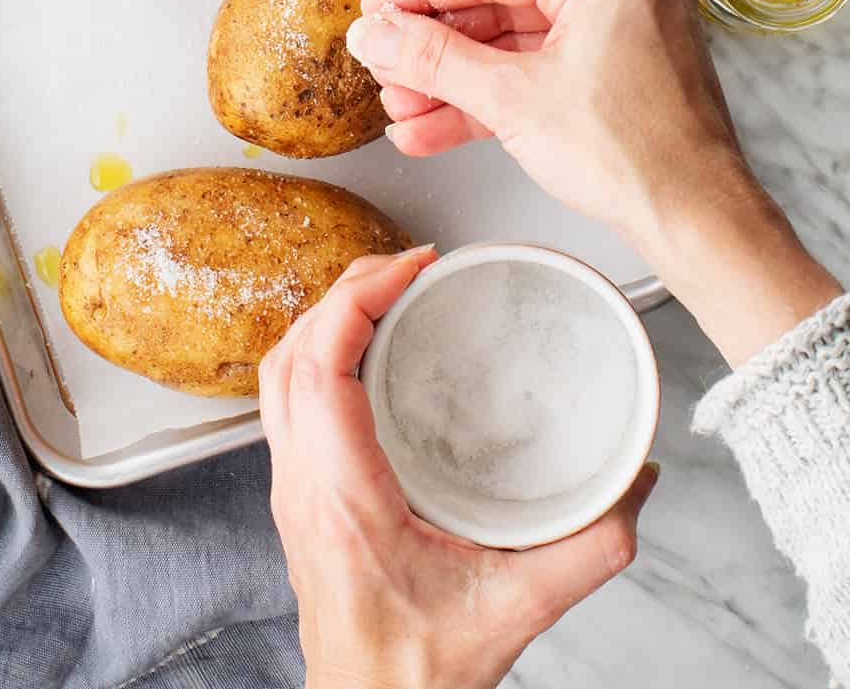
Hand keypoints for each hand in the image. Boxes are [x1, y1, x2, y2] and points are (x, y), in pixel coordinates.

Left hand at [260, 248, 658, 688]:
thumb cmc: (416, 672)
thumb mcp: (516, 608)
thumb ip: (589, 549)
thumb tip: (634, 486)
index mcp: (340, 495)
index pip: (321, 366)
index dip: (358, 297)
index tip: (410, 266)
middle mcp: (300, 483)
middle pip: (291, 353)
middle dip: (344, 290)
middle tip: (406, 264)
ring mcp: (290, 488)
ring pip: (278, 373)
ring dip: (322, 318)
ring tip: (381, 291)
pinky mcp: (297, 494)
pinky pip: (286, 400)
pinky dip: (316, 353)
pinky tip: (358, 349)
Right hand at [344, 0, 839, 365]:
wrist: (696, 223)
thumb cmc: (639, 155)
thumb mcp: (511, 99)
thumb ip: (432, 59)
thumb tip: (375, 35)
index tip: (374, 9)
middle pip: (496, 7)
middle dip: (434, 50)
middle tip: (381, 63)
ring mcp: (620, 27)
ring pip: (512, 45)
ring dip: (453, 80)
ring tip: (400, 105)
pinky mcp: (615, 69)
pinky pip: (537, 71)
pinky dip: (489, 98)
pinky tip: (435, 125)